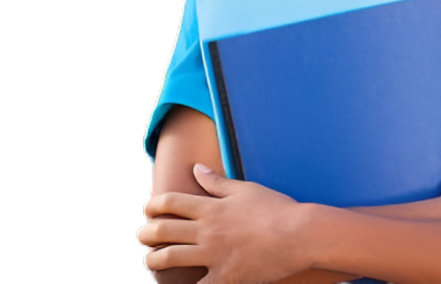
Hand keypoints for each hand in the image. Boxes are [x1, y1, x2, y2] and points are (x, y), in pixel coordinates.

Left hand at [137, 164, 311, 282]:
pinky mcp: (225, 277)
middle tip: (141, 237)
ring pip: (169, 259)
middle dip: (145, 234)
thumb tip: (196, 169)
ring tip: (150, 261)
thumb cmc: (275, 209)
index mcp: (211, 207)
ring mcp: (213, 255)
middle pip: (162, 231)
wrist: (299, 234)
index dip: (153, 205)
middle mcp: (206, 230)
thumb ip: (217, 182)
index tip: (147, 210)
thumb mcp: (245, 189)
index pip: (170, 202)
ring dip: (153, 260)